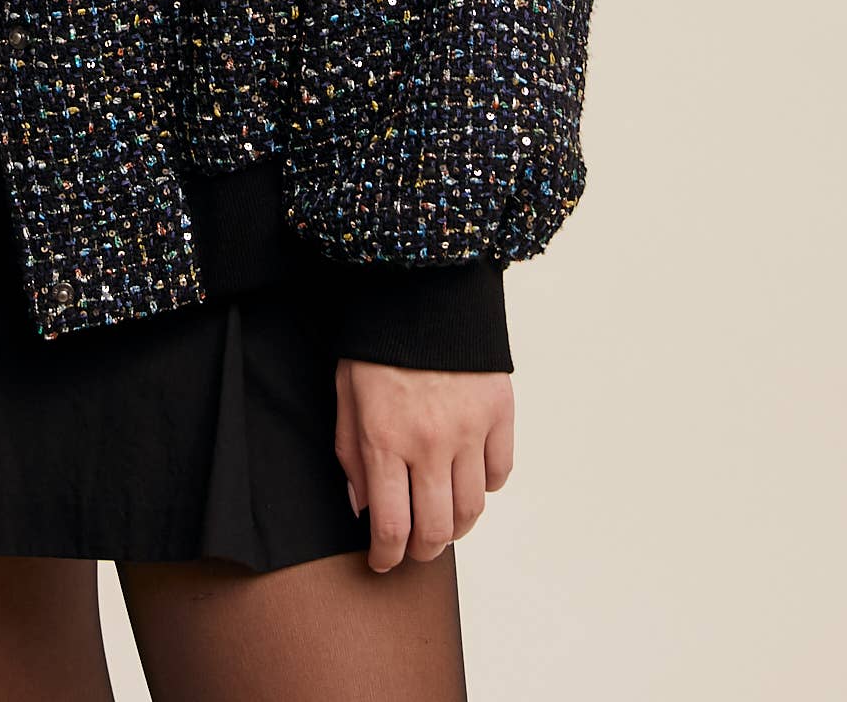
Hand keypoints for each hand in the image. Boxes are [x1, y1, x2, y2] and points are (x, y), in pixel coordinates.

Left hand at [334, 360, 514, 572]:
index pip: (391, 527)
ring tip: (444, 519)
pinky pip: (500, 472)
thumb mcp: (346, 395)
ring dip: (457, 526)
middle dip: (423, 550)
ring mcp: (470, 429)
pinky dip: (486, 485)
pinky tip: (469, 477)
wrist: (422, 285)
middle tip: (416, 547)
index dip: (386, 556)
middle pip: (437, 530)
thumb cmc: (377, 340)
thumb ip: (351, 455)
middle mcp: (430, 443)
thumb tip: (362, 506)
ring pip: (472, 509)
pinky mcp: (499, 412)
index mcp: (385, 440)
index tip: (383, 561)